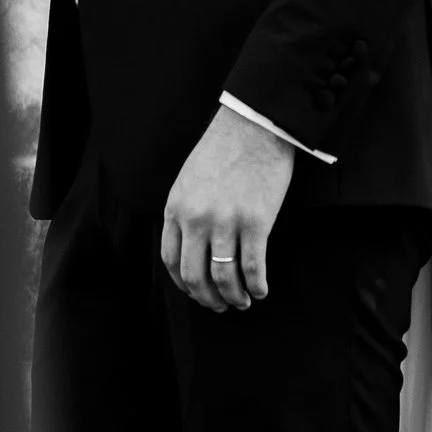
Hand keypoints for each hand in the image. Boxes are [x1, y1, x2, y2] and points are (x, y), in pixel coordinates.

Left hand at [159, 106, 295, 311]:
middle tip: (219, 306)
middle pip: (195, 276)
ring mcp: (226, 222)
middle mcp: (196, 219)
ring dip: (234, 297)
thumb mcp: (188, 179)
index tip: (195, 292)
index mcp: (176, 208)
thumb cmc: (222, 149)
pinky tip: (261, 290)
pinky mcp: (256, 222)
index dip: (183, 284)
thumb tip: (191, 246)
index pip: (171, 260)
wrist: (253, 126)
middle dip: (208, 298)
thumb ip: (184, 211)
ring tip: (242, 301)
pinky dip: (257, 286)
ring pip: (225, 278)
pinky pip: (253, 267)